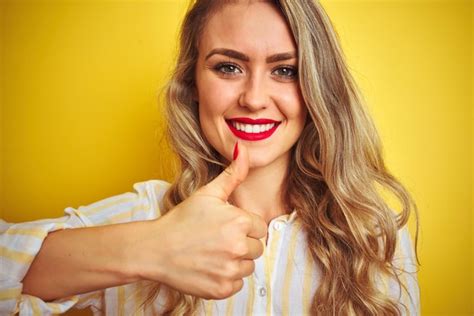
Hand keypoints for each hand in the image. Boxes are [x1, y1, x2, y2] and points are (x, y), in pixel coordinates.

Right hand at [137, 142, 266, 298]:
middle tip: (218, 240)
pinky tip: (209, 267)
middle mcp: (238, 247)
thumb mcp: (207, 193)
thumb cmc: (181, 219)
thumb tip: (245, 150)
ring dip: (235, 261)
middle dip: (241, 244)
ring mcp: (230, 270)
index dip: (243, 226)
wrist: (155, 249)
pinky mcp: (222, 289)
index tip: (225, 226)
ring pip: (248, 266)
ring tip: (213, 253)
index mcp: (239, 222)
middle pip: (256, 248)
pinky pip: (237, 284)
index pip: (260, 227)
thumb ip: (233, 174)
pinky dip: (226, 278)